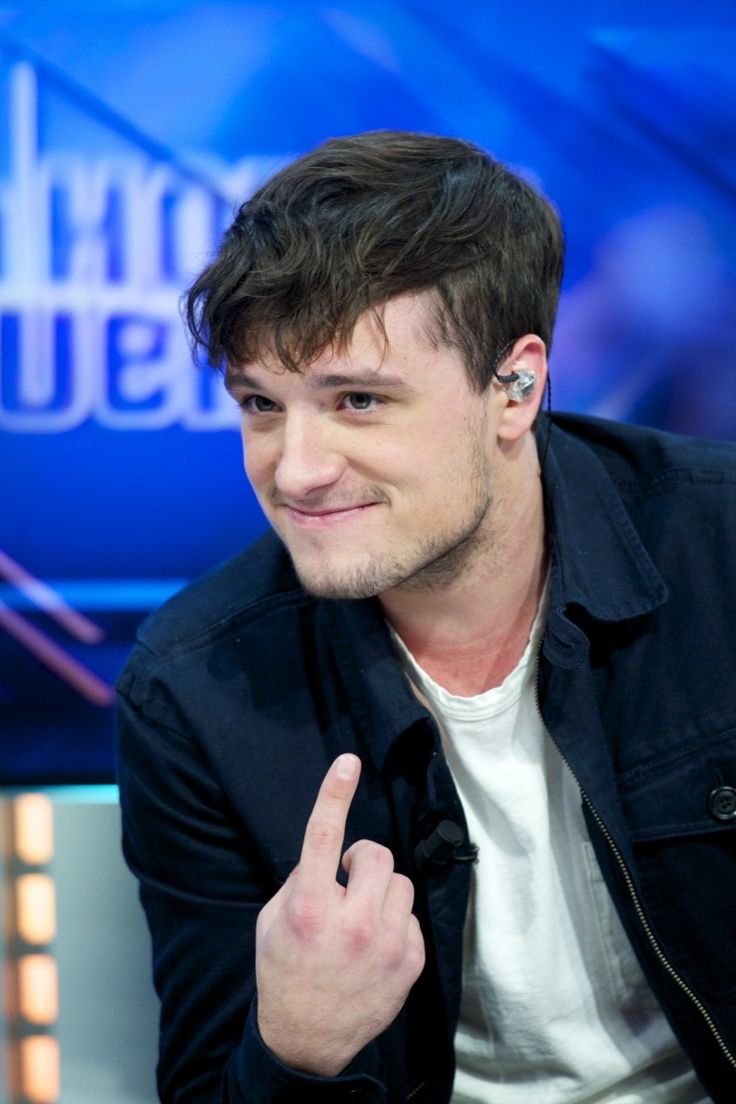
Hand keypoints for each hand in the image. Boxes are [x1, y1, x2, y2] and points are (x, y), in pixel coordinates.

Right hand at [255, 753, 424, 1076]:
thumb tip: (332, 857)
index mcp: (310, 909)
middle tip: (347, 882)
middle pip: (376, 855)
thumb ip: (300, 882)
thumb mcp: (271, 922)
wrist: (307, 1042)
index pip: (324, 837)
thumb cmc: (284, 973)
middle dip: (362, 862)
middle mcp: (352, 923)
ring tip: (360, 920)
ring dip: (380, 893)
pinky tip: (374, 947)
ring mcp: (386, 945)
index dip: (334, 794)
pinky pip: (411, 916)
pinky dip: (394, 923)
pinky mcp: (410, 962)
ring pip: (400, 883)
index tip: (348, 762)